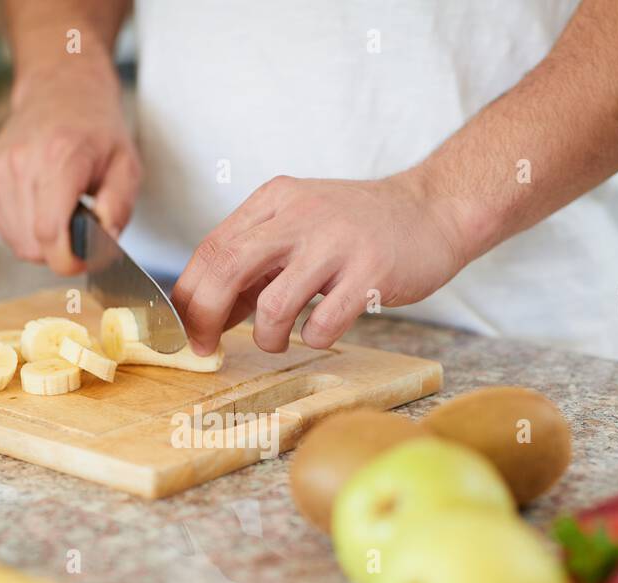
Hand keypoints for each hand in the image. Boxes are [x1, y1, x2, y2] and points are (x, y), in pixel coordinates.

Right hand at [0, 61, 140, 273]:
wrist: (61, 92)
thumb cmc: (97, 133)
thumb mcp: (127, 167)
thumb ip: (118, 209)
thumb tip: (102, 247)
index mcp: (60, 158)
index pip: (49, 233)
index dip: (68, 260)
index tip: (85, 258)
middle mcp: (21, 162)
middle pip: (32, 245)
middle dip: (59, 250)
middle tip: (79, 227)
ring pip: (17, 242)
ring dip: (42, 240)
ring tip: (60, 210)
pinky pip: (4, 229)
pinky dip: (25, 228)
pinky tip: (41, 204)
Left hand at [170, 170, 473, 353]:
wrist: (434, 210)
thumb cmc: (359, 228)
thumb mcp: (299, 227)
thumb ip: (255, 264)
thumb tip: (208, 313)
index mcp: (275, 200)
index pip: (211, 248)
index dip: (189, 296)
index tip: (184, 330)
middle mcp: (301, 214)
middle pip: (227, 269)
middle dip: (206, 317)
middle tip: (206, 347)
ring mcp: (337, 242)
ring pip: (273, 305)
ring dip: (266, 337)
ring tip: (279, 340)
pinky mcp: (371, 272)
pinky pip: (322, 324)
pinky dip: (313, 339)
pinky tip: (321, 331)